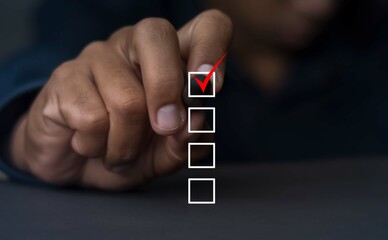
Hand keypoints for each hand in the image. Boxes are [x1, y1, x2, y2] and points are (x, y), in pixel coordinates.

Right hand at [9, 10, 231, 189]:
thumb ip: (187, 142)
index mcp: (172, 57)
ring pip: (128, 98)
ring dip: (127, 145)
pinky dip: (96, 147)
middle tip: (163, 129)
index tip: (212, 88)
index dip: (212, 49)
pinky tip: (89, 144)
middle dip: (166, 92)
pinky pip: (91, 118)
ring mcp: (97, 55)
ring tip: (119, 154)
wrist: (75, 165)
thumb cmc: (130, 150)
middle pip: (157, 34)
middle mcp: (135, 45)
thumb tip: (195, 123)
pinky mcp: (65, 76)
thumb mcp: (166, 155)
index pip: (206, 26)